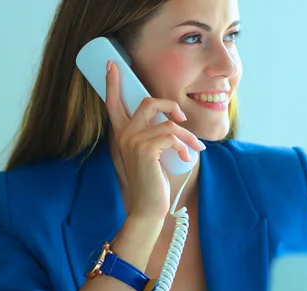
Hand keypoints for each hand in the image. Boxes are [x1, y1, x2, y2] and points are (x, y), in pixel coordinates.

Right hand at [104, 60, 205, 221]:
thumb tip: (171, 122)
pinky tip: (186, 158)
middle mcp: (124, 135)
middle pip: (148, 102)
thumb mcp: (148, 155)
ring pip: (168, 123)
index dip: (112, 84)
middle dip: (170, 106)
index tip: (112, 65)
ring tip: (194, 148)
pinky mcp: (145, 150)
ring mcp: (133, 141)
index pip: (113, 104)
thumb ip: (151, 136)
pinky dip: (184, 146)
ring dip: (187, 135)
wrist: (147, 207)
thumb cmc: (151, 183)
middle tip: (183, 118)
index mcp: (122, 135)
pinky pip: (172, 136)